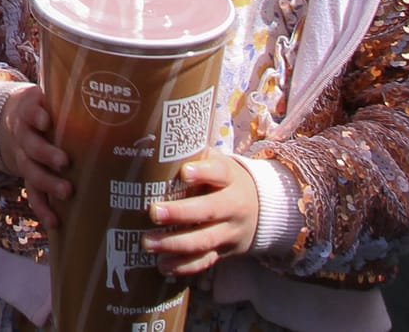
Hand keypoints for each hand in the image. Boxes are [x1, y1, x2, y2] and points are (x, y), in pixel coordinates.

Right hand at [0, 83, 70, 228]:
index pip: (29, 112)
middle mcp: (24, 137)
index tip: (47, 119)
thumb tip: (124, 91)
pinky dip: (42, 209)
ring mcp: (25, 159)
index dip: (36, 115)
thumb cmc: (46, 108)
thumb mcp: (49, 95)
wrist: (14, 121)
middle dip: (47, 154)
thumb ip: (72, 95)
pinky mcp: (28, 177)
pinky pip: (32, 195)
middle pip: (31, 145)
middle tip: (65, 161)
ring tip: (67, 191)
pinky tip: (55, 222)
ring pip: (31, 172)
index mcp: (29, 113)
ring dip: (47, 182)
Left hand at [145, 154, 259, 276]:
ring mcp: (230, 231)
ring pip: (205, 239)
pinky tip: (162, 266)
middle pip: (209, 210)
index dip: (203, 172)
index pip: (219, 172)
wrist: (260, 208)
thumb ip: (190, 154)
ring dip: (175, 243)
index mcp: (230, 177)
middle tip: (154, 213)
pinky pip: (206, 261)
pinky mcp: (224, 251)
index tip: (184, 172)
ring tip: (148, 243)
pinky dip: (184, 266)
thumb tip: (148, 142)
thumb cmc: (221, 179)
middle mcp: (233, 205)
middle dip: (181, 213)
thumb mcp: (215, 162)